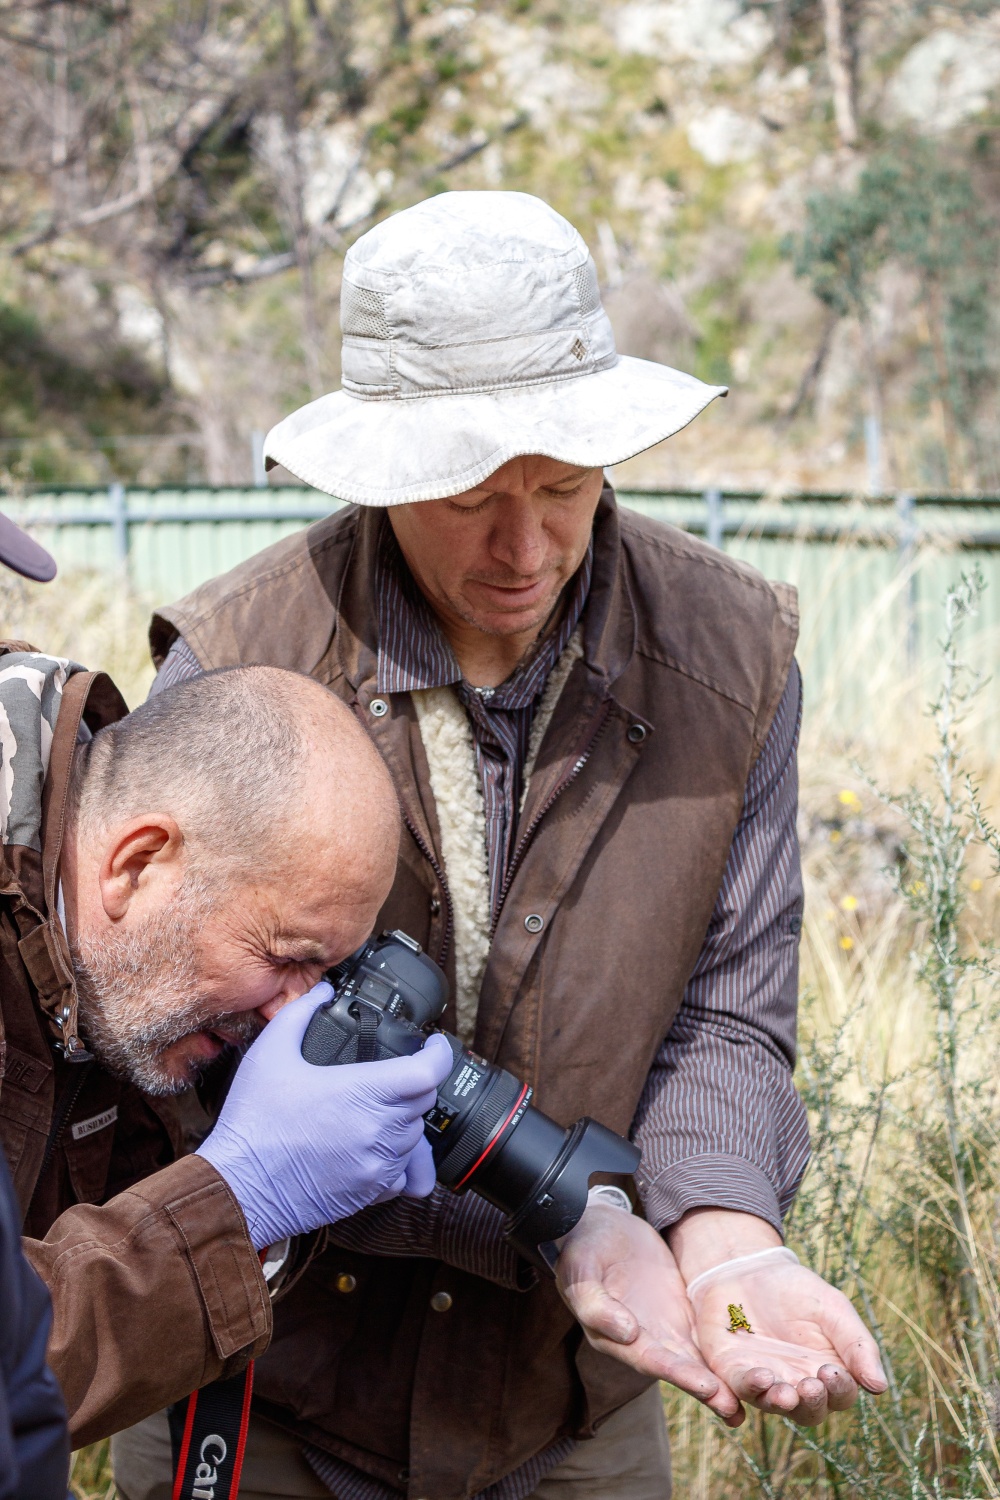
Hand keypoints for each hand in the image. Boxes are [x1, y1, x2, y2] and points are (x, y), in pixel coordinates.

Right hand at [197, 982, 451, 1248]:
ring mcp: (377, 1164)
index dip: (439, 1054)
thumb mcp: (271, 1053)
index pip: (428, 1072)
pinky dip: (398, 1159)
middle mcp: (379, 1129)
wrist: (239, 1186)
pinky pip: (404, 1174)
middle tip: (395, 1073)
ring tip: (379, 1109)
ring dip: (405, 1119)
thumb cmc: (254, 1123)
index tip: (434, 1045)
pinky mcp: (370, 1193)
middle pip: (425, 1101)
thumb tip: (321, 990)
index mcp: (362, 1092)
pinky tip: (373, 1148)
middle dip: (416, 1082)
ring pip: (416, 1136)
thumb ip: (301, 1013)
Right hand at [555, 1205, 742, 1423]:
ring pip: (693, 1361)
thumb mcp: (580, 1270)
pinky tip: (747, 1370)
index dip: (677, 1373)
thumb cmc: (582, 1247)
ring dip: (717, 1383)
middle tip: (733, 1410)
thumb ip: (596, 1303)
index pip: (648, 1359)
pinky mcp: (678, 1313)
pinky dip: (722, 1356)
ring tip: (745, 1408)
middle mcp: (639, 1341)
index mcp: (612, 1336)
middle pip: (676, 1368)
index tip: (704, 1386)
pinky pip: (702, 1337)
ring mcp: (661, 1328)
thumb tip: (626, 1333)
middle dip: (705, 1389)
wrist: (598, 1225)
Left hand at [688, 1256, 888, 1425]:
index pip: (841, 1396)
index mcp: (827, 1371)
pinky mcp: (734, 1370)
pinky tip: (760, 1377)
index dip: (839, 1390)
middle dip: (811, 1403)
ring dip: (779, 1402)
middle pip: (810, 1411)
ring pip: (774, 1405)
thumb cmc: (798, 1290)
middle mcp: (797, 1383)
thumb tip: (880, 1387)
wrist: (751, 1267)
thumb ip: (856, 1346)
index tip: (831, 1371)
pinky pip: (741, 1388)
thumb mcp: (833, 1309)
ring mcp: (766, 1381)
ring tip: (784, 1391)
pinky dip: (749, 1389)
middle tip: (811, 1384)